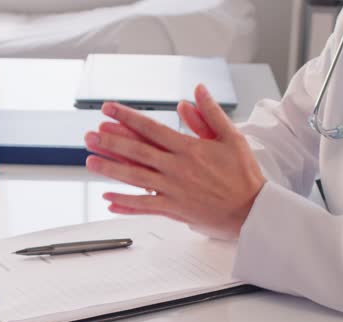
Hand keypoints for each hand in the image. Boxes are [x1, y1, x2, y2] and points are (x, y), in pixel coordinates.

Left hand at [84, 84, 265, 239]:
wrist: (252, 210)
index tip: (108, 109)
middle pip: (137, 151)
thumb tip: (196, 90)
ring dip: (111, 169)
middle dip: (110, 142)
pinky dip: (125, 202)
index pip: (151, 128)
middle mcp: (177, 168)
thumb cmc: (243, 175)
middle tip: (90, 135)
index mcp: (189, 148)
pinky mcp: (174, 209)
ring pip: (135, 178)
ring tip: (90, 161)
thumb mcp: (231, 137)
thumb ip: (210, 113)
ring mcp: (173, 190)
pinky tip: (108, 198)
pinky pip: (144, 206)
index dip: (127, 117)